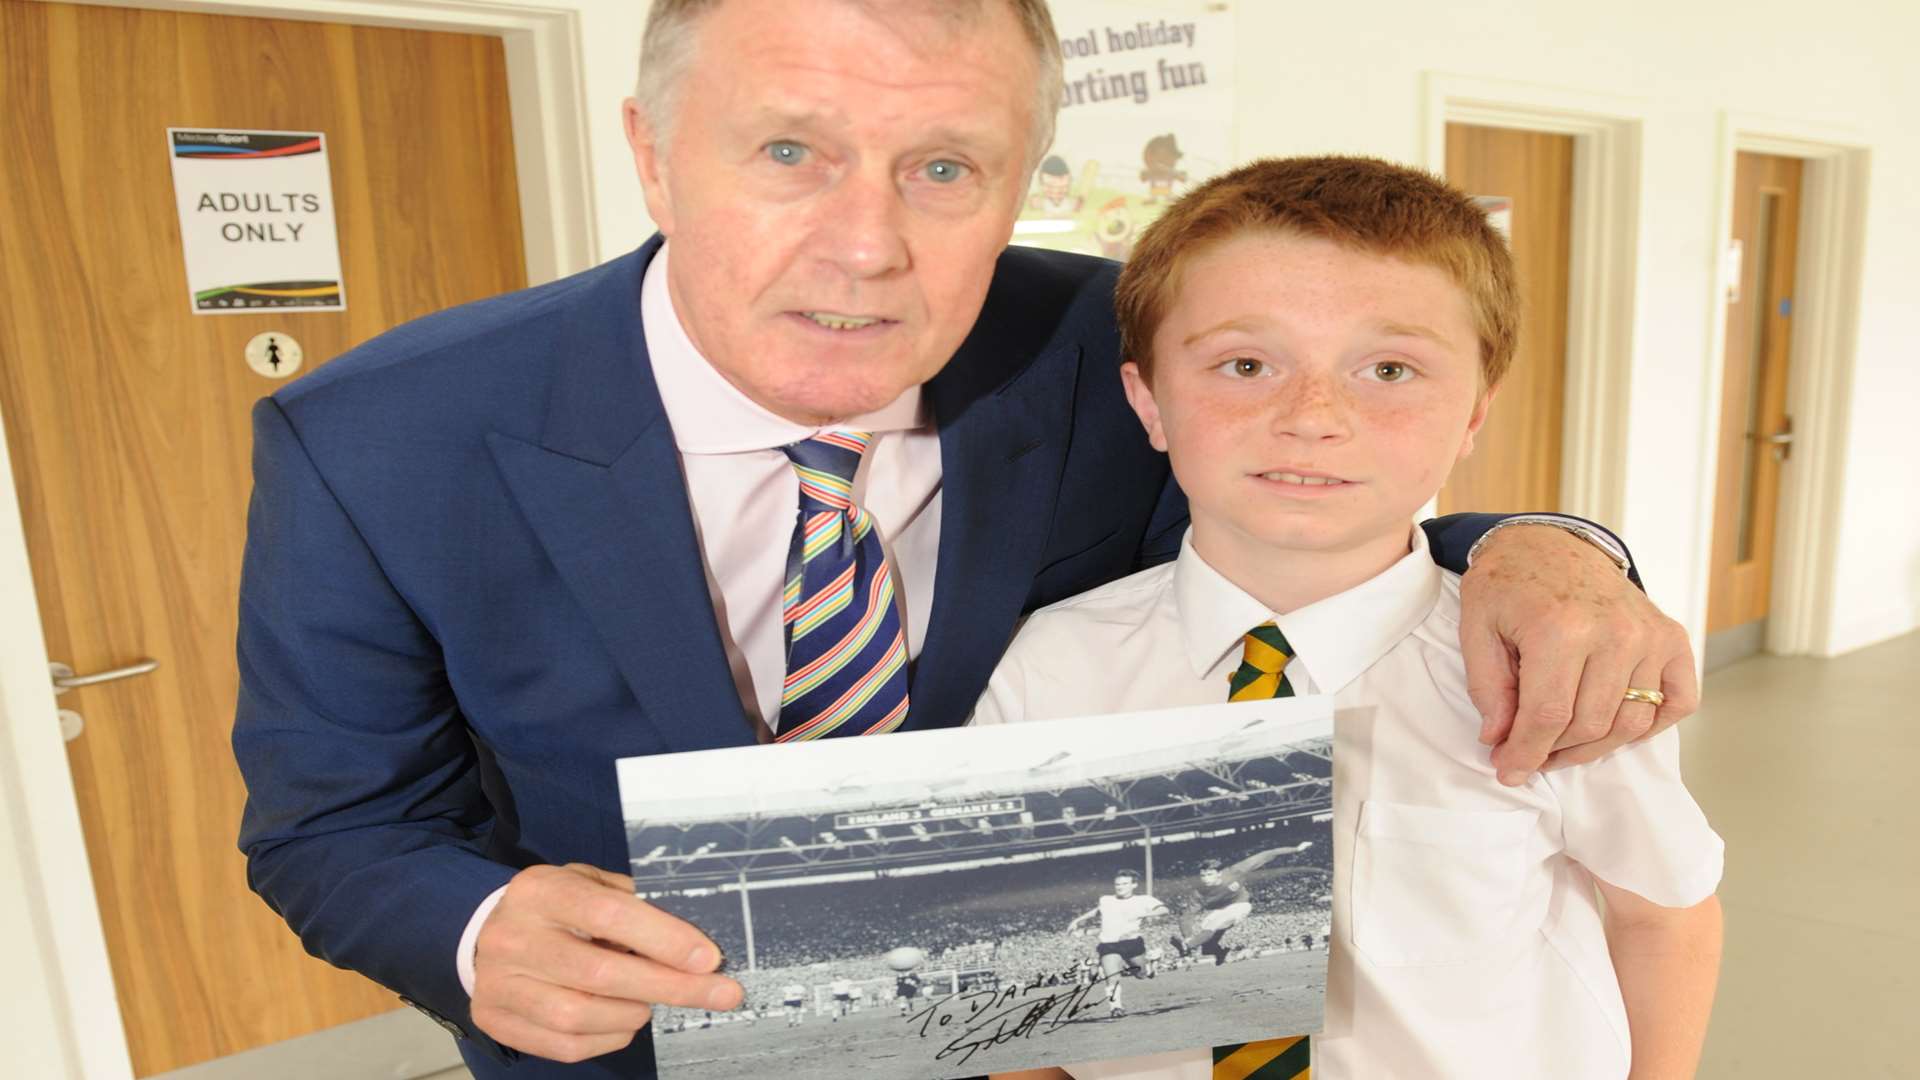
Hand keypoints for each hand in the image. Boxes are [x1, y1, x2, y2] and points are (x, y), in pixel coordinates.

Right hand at [469, 863, 741, 1061]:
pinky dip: (609, 1036)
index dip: (664, 938)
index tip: (708, 958)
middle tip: (718, 993)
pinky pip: (566, 1044)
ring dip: (635, 1013)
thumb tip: (692, 941)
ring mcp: (500, 983)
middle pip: (601, 972)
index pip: (609, 914)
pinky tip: (624, 1020)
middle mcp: (514, 937)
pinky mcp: (497, 1020)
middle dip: (670, 986)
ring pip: (581, 1015)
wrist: (484, 934)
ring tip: (652, 1001)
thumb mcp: (588, 884)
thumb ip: (632, 903)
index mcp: (541, 891)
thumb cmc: (555, 909)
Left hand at [1458, 524, 1697, 784]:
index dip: (1526, 752)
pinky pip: (1677, 703)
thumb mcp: (1476, 627)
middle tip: (1528, 754)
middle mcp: (1615, 632)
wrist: (1550, 543)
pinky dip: (1650, 726)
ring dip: (1593, 747)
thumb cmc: (1508, 585)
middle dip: (1553, 751)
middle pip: (1590, 725)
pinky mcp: (1672, 638)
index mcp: (1561, 627)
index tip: (1509, 771)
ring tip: (1559, 746)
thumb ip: (1487, 686)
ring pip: (1630, 723)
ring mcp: (1649, 635)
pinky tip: (1613, 727)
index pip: (1549, 715)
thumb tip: (1500, 740)